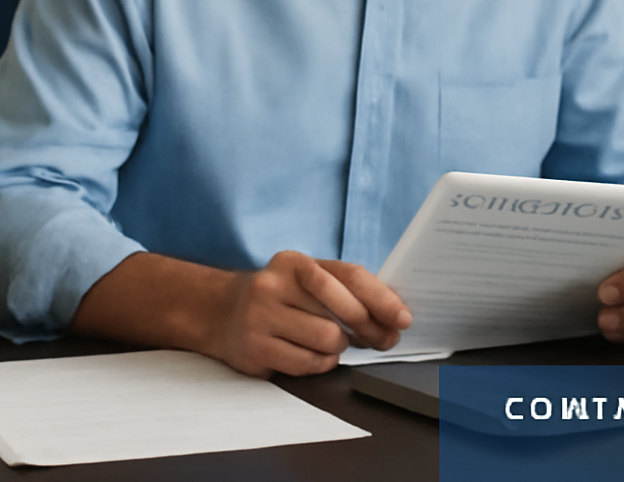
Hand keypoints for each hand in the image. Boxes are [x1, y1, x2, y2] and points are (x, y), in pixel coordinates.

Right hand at [210, 251, 412, 376]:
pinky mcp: (254, 348)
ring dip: (340, 347)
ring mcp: (261, 315)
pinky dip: (322, 363)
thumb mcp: (307, 280)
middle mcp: (276, 283)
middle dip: (369, 327)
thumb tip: (393, 313)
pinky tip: (317, 355)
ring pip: (327, 339)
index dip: (381, 298)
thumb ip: (345, 289)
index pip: (348, 275)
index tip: (403, 318)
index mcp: (295, 261)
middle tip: (382, 339)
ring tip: (335, 342)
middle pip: (340, 309)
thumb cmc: (280, 298)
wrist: (221, 313)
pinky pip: (307, 363)